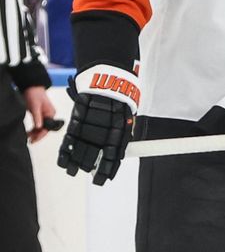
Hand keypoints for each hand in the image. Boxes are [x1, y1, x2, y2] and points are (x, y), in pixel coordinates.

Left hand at [23, 85, 55, 143]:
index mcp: (51, 113)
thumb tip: (39, 127)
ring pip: (42, 127)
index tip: (35, 139)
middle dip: (38, 135)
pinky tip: (30, 132)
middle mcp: (50, 115)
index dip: (41, 134)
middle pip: (45, 128)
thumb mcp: (35, 107)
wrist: (32, 87)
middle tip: (31, 140)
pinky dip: (34, 129)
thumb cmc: (35, 94)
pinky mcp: (40, 114)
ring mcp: (45, 115)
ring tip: (29, 136)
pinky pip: (39, 124)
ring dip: (36, 133)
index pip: (48, 127)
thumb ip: (38, 117)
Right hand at [57, 65, 138, 185]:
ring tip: (77, 171)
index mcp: (121, 127)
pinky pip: (71, 139)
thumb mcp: (128, 112)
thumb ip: (124, 130)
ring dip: (80, 162)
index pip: (115, 152)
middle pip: (99, 153)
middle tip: (95, 179)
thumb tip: (123, 147)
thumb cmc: (119, 96)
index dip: (111, 166)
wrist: (107, 76)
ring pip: (84, 148)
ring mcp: (90, 124)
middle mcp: (105, 128)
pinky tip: (65, 162)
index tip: (107, 177)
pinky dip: (66, 152)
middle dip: (96, 167)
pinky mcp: (78, 119)